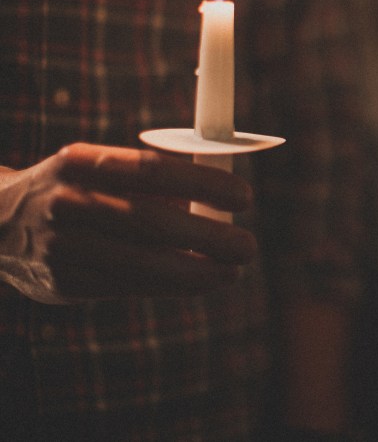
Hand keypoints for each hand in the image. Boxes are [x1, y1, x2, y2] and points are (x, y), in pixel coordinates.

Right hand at [0, 143, 255, 302]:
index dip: (202, 184)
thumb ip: (156, 180)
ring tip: (233, 271)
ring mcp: (60, 246)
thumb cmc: (79, 189)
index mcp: (80, 161)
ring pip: (141, 263)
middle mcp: (66, 202)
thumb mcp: (102, 168)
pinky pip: (128, 287)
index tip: (244, 197)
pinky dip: (171, 285)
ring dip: (196, 271)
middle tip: (247, 246)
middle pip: (150, 222)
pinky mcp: (63, 283)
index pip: (152, 170)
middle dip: (207, 238)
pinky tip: (201, 281)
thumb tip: (223, 192)